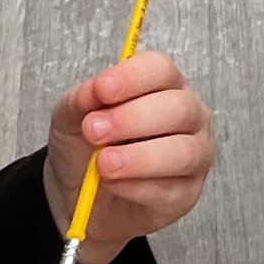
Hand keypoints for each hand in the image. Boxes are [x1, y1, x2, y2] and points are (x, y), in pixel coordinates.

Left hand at [45, 51, 212, 263]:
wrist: (80, 194)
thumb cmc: (86, 147)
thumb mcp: (70, 119)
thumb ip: (80, 101)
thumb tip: (92, 91)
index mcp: (161, 85)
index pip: (160, 69)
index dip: (132, 77)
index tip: (102, 89)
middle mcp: (187, 115)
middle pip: (178, 108)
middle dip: (132, 119)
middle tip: (94, 131)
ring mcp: (193, 154)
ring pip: (182, 152)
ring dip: (138, 158)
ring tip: (103, 164)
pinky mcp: (186, 192)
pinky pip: (170, 189)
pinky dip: (136, 187)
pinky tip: (113, 185)